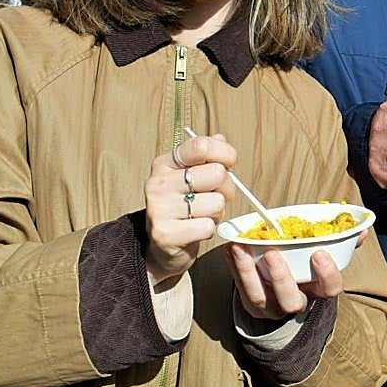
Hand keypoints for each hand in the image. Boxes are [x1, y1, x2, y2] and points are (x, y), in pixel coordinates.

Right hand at [144, 134, 236, 285]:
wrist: (163, 247)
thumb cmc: (182, 207)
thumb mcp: (191, 178)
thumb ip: (206, 158)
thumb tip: (220, 139)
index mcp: (164, 164)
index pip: (201, 146)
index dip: (224, 153)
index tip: (228, 162)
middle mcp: (158, 183)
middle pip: (216, 174)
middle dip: (225, 188)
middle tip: (215, 196)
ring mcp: (159, 208)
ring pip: (216, 202)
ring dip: (216, 212)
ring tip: (201, 215)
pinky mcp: (165, 234)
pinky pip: (208, 226)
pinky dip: (208, 230)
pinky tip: (195, 230)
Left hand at [225, 243, 348, 319]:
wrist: (282, 296)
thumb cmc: (308, 269)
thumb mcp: (326, 258)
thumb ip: (343, 242)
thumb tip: (362, 227)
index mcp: (318, 290)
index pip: (330, 289)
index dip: (327, 273)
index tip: (319, 253)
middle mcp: (296, 302)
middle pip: (291, 301)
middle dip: (282, 279)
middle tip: (272, 254)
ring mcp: (271, 306)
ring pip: (259, 297)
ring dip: (247, 272)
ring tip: (240, 249)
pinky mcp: (251, 303)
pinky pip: (240, 289)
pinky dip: (234, 268)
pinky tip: (231, 250)